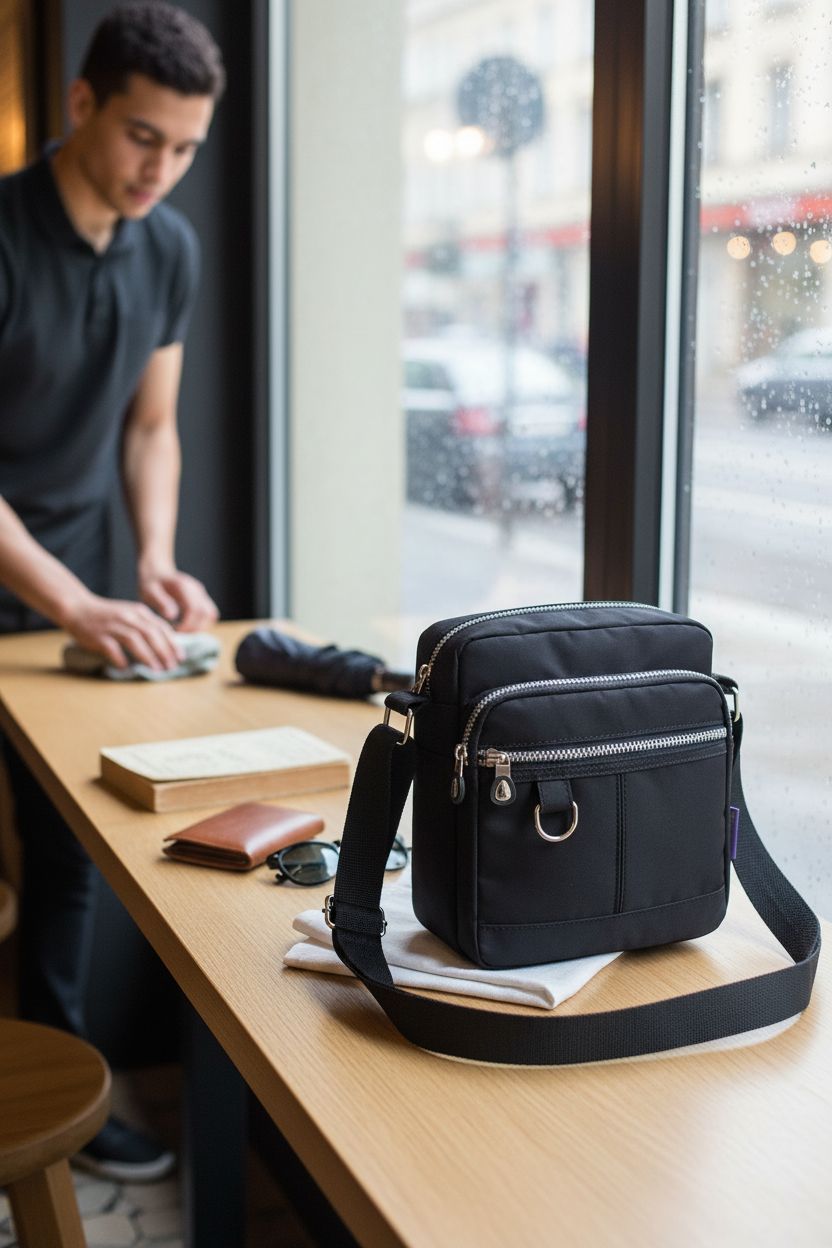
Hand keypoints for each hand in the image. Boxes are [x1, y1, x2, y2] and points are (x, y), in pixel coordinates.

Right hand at [61, 593, 184, 670]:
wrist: (79, 608)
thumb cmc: (108, 616)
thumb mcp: (131, 614)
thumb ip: (146, 626)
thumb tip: (165, 646)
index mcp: (139, 611)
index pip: (161, 627)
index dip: (172, 643)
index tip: (180, 657)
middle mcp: (128, 617)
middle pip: (151, 634)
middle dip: (164, 651)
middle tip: (172, 666)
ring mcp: (113, 626)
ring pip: (135, 640)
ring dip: (148, 656)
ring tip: (157, 670)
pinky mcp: (99, 635)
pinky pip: (112, 649)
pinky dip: (121, 658)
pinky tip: (127, 668)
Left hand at [139, 567, 218, 632]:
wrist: (157, 571)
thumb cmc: (151, 582)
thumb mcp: (149, 591)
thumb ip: (160, 602)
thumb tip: (171, 616)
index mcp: (184, 586)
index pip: (195, 609)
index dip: (188, 625)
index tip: (175, 632)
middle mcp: (196, 589)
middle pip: (208, 613)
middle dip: (195, 628)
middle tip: (179, 633)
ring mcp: (201, 593)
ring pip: (211, 614)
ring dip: (200, 626)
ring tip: (183, 631)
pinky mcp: (202, 598)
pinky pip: (208, 614)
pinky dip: (200, 623)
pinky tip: (185, 626)